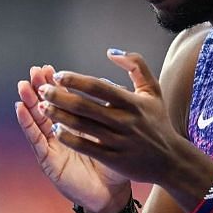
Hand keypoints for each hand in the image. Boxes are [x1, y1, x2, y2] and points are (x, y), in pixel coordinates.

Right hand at [16, 63, 131, 212]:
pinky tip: (20, 108)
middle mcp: (60, 134)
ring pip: (37, 120)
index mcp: (75, 126)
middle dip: (39, 88)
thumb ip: (107, 110)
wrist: (112, 193)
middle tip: (34, 70)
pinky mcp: (48, 160)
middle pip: (46, 106)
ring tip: (23, 85)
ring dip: (29, 102)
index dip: (54, 84)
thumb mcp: (112, 132)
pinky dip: (27, 123)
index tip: (49, 67)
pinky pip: (36, 139)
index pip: (61, 100)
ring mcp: (52, 146)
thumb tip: (106, 83)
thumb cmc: (114, 163)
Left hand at [36, 50, 183, 185]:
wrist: (170, 160)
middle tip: (42, 90)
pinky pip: (85, 147)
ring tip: (42, 107)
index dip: (75, 80)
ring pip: (81, 126)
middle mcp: (124, 121)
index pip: (98, 87)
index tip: (58, 75)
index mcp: (132, 102)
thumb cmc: (158, 122)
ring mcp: (118, 141)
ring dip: (58, 115)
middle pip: (84, 106)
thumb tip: (111, 52)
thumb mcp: (153, 90)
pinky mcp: (113, 159)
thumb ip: (136, 65)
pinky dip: (68, 138)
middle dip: (59, 97)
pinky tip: (55, 129)